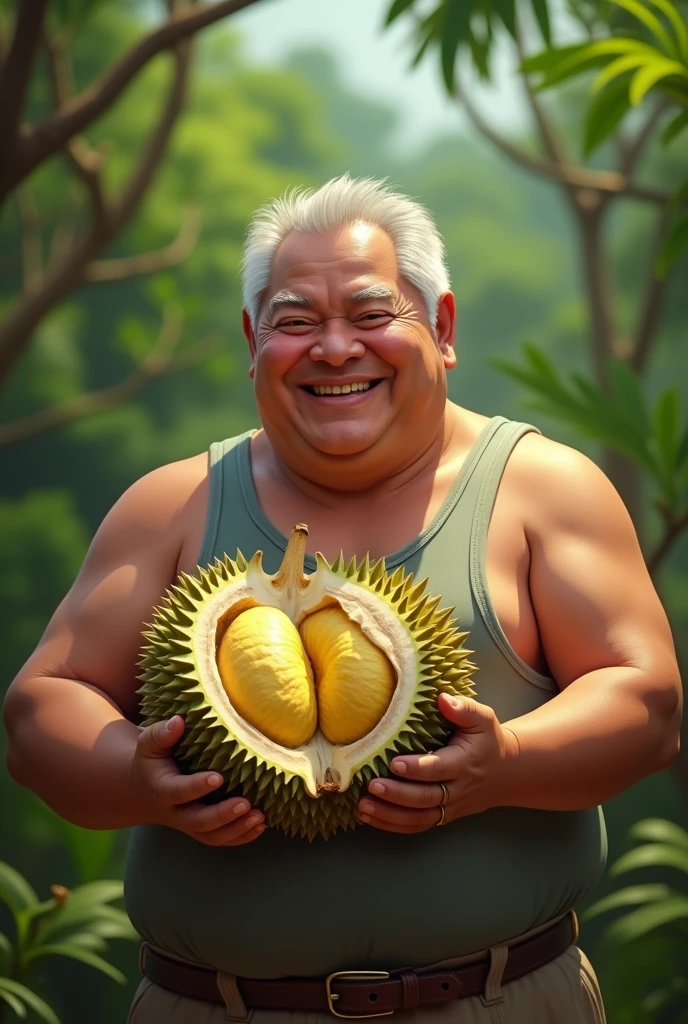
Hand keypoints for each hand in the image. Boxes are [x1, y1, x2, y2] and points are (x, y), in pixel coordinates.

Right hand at [129, 716, 265, 845]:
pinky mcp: (202, 829)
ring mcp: (190, 823)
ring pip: (212, 836)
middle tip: (245, 804)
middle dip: (222, 815)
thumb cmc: (153, 760)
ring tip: (259, 817)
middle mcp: (176, 812)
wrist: (144, 790)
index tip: (218, 777)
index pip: (178, 792)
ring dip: (237, 829)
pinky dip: (241, 836)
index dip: (197, 787)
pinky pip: (221, 839)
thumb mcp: (149, 744)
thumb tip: (178, 721)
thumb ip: (161, 734)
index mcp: (162, 789)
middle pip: (198, 821)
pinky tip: (260, 826)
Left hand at [357, 694, 517, 832]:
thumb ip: (464, 708)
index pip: (439, 769)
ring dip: (390, 815)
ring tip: (363, 806)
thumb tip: (442, 699)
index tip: (394, 763)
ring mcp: (449, 807)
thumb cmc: (487, 740)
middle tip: (372, 786)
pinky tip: (369, 817)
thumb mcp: (483, 719)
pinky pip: (417, 826)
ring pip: (419, 818)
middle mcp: (457, 790)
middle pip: (425, 798)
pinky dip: (392, 825)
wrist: (505, 772)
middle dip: (397, 794)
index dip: (417, 768)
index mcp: (464, 763)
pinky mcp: (441, 816)